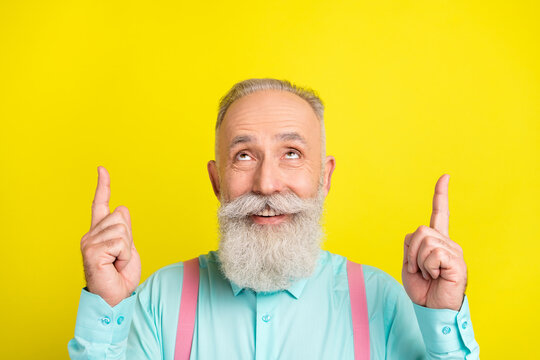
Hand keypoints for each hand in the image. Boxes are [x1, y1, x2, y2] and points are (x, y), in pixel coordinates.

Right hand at [80, 166, 140, 306]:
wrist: (114, 298)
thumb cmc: (120, 276)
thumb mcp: (128, 248)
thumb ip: (124, 229)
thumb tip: (122, 207)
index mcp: (99, 232)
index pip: (100, 204)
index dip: (103, 186)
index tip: (101, 169)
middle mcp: (90, 234)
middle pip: (121, 217)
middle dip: (128, 238)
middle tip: (120, 258)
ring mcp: (89, 242)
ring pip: (122, 229)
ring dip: (127, 249)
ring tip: (117, 262)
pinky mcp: (91, 251)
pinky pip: (120, 242)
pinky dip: (124, 256)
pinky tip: (114, 265)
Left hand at [401, 174, 466, 310]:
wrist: (431, 309)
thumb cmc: (422, 288)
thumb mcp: (409, 263)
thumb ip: (410, 244)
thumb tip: (418, 233)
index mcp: (436, 241)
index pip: (440, 213)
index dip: (441, 194)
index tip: (445, 176)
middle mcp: (448, 242)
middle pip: (420, 231)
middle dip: (411, 252)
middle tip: (418, 270)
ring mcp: (453, 251)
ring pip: (425, 241)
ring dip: (418, 261)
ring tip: (428, 274)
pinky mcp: (456, 261)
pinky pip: (433, 254)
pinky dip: (427, 267)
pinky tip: (436, 276)